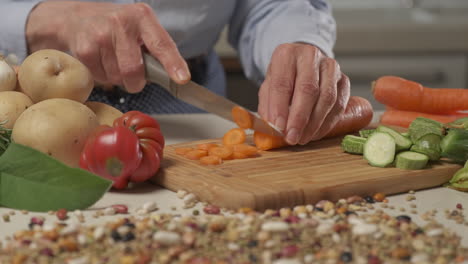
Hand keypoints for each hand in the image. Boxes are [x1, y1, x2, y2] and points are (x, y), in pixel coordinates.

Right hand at [26, 1, 189, 92]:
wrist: (77, 19)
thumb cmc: (118, 28)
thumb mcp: (141, 29)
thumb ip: (157, 50)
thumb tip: (175, 77)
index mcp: (142, 17)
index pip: (161, 44)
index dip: (173, 64)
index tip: (182, 79)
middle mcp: (121, 22)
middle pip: (134, 70)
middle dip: (136, 82)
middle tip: (134, 76)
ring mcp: (100, 34)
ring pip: (117, 77)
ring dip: (118, 78)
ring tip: (114, 61)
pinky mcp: (84, 48)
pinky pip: (101, 78)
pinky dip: (103, 76)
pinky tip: (101, 61)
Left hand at [258, 43, 349, 144]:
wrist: (302, 66)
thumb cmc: (283, 79)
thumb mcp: (268, 89)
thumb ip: (268, 107)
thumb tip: (272, 127)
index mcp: (286, 55)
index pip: (282, 83)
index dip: (280, 108)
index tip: (278, 127)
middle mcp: (310, 56)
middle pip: (308, 89)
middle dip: (299, 118)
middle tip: (292, 138)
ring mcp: (330, 67)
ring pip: (327, 97)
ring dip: (314, 123)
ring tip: (302, 138)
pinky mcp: (343, 80)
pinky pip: (339, 104)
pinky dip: (327, 123)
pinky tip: (315, 133)